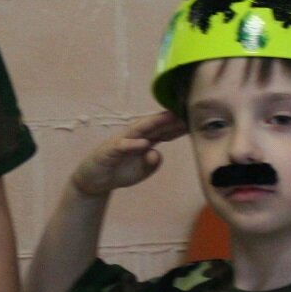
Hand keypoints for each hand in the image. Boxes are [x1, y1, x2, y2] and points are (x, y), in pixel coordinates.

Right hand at [71, 112, 187, 197]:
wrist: (94, 180)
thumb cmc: (119, 171)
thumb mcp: (141, 170)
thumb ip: (152, 163)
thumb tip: (156, 153)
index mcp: (144, 141)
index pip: (164, 131)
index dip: (179, 127)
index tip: (196, 121)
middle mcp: (134, 137)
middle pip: (155, 126)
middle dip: (171, 120)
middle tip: (189, 111)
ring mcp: (121, 142)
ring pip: (140, 130)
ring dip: (154, 123)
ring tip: (170, 118)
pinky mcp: (109, 150)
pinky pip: (123, 146)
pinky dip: (133, 144)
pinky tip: (144, 143)